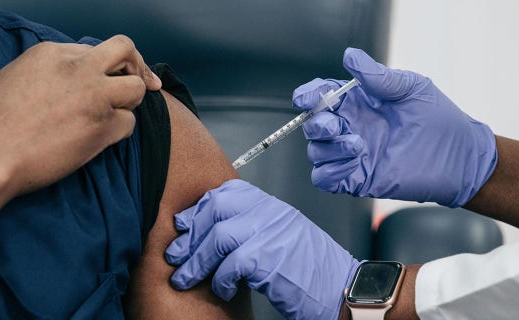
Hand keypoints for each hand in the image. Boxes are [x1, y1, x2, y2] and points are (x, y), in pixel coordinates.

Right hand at [0, 35, 160, 196]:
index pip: (95, 50)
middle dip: (136, 65)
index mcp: (56, 53)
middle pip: (126, 50)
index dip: (102, 67)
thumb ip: (53, 69)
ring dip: (130, 102)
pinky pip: (130, 124)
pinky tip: (101, 138)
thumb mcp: (19, 75)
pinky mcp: (104, 127)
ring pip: (137, 88)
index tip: (104, 79)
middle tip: (139, 82)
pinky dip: (119, 132)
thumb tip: (78, 72)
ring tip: (111, 115)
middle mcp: (81, 69)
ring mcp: (96, 97)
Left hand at [165, 179, 360, 319]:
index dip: (198, 209)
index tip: (183, 226)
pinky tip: (221, 290)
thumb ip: (253, 227)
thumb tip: (212, 234)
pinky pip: (231, 264)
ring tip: (184, 278)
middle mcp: (271, 213)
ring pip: (218, 238)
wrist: (342, 289)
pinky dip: (218, 280)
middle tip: (175, 255)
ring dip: (196, 262)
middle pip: (216, 208)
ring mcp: (272, 233)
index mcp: (272, 206)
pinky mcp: (271, 259)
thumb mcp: (282, 237)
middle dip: (190, 233)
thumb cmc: (311, 270)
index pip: (227, 192)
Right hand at [292, 48, 496, 206]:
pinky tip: (352, 162)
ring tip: (357, 145)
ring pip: (316, 152)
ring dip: (327, 148)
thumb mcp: (411, 88)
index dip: (308, 95)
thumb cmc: (440, 120)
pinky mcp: (357, 178)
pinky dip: (328, 172)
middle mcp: (351, 127)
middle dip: (316, 124)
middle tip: (337, 125)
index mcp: (358, 103)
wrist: (460, 157)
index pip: (321, 96)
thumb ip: (378, 77)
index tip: (306, 98)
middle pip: (313, 125)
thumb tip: (350, 56)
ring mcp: (353, 154)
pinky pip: (325, 178)